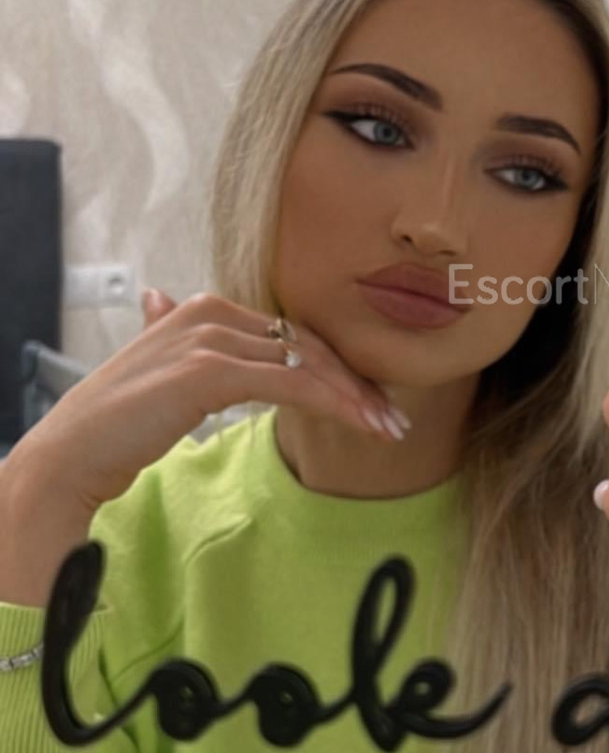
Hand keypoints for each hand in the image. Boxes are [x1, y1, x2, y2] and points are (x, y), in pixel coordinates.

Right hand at [6, 289, 407, 519]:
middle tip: (393, 417)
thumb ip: (166, 330)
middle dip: (356, 383)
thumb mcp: (153, 365)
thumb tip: (161, 298)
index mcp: (207, 308)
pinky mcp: (209, 370)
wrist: (71, 454)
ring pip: (306, 364)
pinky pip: (290, 384)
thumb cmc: (117, 420)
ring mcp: (210, 337)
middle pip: (306, 345)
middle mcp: (211, 312)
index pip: (293, 335)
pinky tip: (358, 424)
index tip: (372, 400)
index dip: (337, 368)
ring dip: (354, 398)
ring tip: (387, 428)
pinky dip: (331, 403)